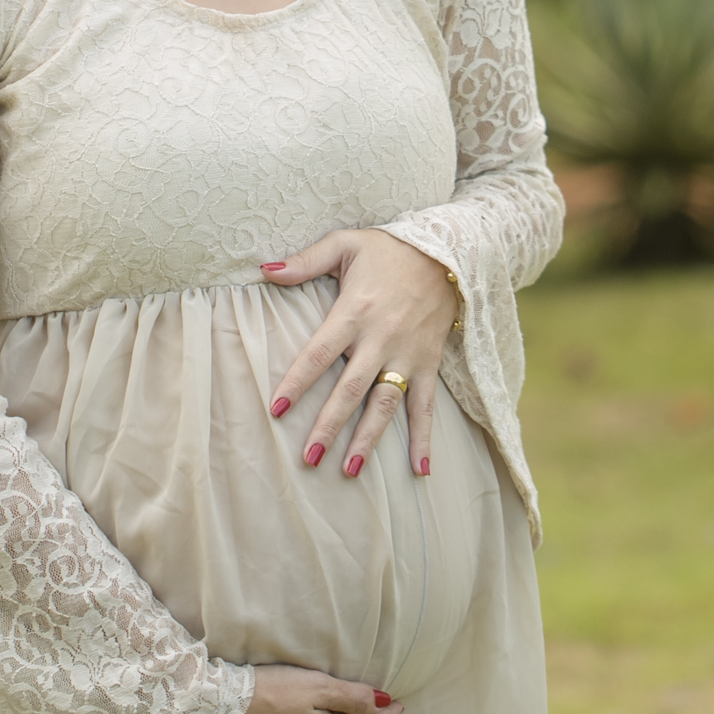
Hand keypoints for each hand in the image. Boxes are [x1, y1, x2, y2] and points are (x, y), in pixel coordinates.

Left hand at [262, 229, 456, 477]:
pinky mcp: (429, 363)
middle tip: (309, 456)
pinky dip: (424, 438)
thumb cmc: (389, 249)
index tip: (277, 409)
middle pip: (350, 389)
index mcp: (354, 312)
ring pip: (385, 404)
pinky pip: (425, 405)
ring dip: (368, 438)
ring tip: (350, 469)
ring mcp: (407, 355)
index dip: (297, 382)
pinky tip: (419, 470)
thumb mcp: (345, 244)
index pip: (319, 353)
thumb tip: (265, 270)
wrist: (448, 252)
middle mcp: (380, 339)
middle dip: (329, 424)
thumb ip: (305, 261)